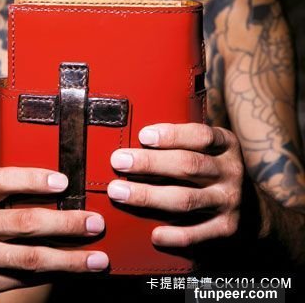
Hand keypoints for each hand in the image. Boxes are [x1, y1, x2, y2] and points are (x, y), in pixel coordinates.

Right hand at [0, 167, 107, 294]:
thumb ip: (13, 188)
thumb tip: (66, 186)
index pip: (1, 180)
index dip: (33, 180)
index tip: (65, 182)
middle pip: (24, 222)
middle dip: (66, 223)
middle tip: (95, 223)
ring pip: (30, 258)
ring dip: (69, 259)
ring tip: (98, 258)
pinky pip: (27, 279)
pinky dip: (56, 274)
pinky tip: (77, 270)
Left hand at [107, 123, 243, 246]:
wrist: (252, 211)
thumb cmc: (213, 170)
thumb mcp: (210, 149)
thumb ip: (182, 142)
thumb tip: (132, 137)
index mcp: (226, 145)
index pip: (200, 136)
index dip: (171, 135)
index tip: (142, 136)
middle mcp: (231, 171)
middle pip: (188, 166)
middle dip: (149, 163)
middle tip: (118, 161)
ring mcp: (229, 201)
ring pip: (185, 199)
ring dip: (148, 196)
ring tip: (118, 192)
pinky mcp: (226, 229)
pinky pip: (196, 234)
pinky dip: (173, 234)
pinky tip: (153, 233)